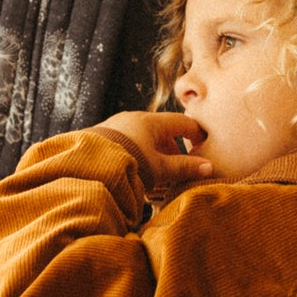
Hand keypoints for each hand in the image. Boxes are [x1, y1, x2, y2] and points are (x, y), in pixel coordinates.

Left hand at [96, 112, 212, 193]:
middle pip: (162, 132)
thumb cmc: (128, 163)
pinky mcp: (104, 137)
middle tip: (178, 171)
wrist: (88, 165)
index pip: (181, 122)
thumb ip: (184, 168)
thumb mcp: (160, 168)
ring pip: (144, 139)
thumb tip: (209, 167)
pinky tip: (137, 174)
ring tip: (157, 178)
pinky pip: (129, 144)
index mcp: (151, 121)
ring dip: (155, 156)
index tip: (203, 146)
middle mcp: (133, 119)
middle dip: (172, 151)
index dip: (195, 134)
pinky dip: (139, 157)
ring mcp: (117, 127)